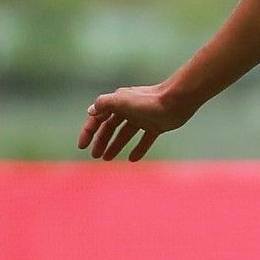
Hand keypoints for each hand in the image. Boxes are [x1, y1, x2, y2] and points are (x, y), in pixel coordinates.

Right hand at [79, 83, 197, 161]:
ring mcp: (143, 118)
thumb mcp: (122, 100)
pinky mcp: (156, 126)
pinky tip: (133, 159)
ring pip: (125, 134)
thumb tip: (90, 111)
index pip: (98, 118)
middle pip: (111, 127)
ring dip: (116, 145)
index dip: (89, 131)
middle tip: (96, 156)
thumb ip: (104, 104)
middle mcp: (129, 109)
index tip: (82, 146)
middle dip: (102, 141)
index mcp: (119, 102)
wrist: (177, 101)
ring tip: (107, 158)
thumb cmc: (148, 101)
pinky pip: (145, 139)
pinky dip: (139, 149)